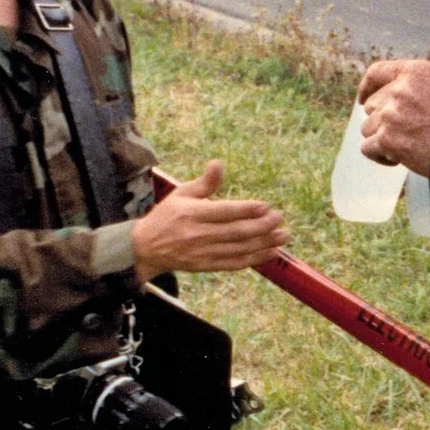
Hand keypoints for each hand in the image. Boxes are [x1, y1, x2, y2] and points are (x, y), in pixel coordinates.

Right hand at [128, 160, 288, 278]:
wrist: (146, 248)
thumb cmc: (167, 216)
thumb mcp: (181, 194)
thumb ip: (204, 182)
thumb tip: (218, 164)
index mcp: (191, 213)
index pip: (223, 211)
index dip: (246, 210)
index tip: (266, 206)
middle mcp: (197, 234)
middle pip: (235, 232)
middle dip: (261, 227)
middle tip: (280, 219)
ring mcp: (202, 253)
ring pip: (238, 249)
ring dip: (264, 244)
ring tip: (284, 236)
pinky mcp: (206, 266)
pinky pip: (234, 263)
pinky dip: (254, 259)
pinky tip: (271, 252)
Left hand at [356, 59, 429, 176]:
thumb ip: (424, 80)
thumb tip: (402, 82)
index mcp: (415, 72)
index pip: (377, 72)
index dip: (367, 87)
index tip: (362, 100)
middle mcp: (399, 90)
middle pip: (372, 106)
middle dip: (383, 121)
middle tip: (405, 135)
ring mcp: (391, 114)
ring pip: (368, 128)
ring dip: (383, 140)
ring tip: (408, 147)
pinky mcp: (387, 139)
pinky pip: (368, 148)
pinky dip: (381, 156)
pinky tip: (400, 159)